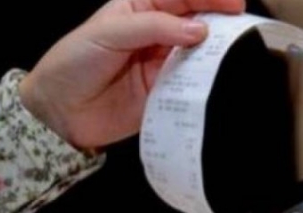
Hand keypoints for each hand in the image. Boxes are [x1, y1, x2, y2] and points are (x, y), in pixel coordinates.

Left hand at [19, 0, 245, 150]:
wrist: (60, 112)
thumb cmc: (74, 61)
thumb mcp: (109, 32)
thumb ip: (154, 27)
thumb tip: (201, 29)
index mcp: (142, 10)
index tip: (234, 4)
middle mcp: (158, 35)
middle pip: (198, 23)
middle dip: (222, 24)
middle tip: (243, 30)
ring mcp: (165, 65)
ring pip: (201, 54)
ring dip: (219, 54)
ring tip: (238, 55)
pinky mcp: (169, 94)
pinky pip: (194, 85)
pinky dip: (209, 82)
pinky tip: (222, 81)